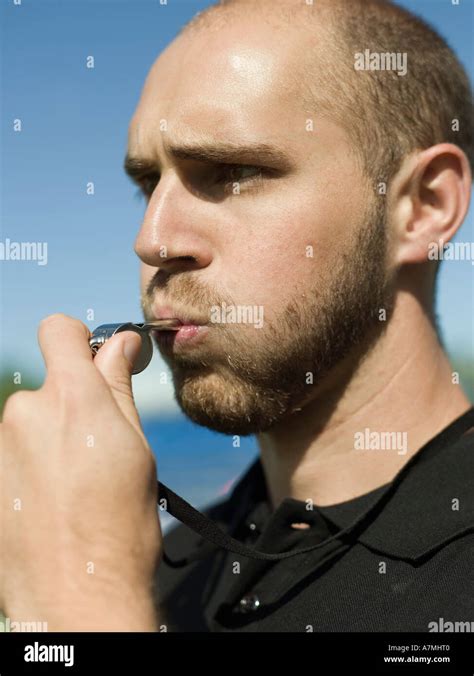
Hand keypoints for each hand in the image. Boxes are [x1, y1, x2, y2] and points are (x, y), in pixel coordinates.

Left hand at [0, 314, 161, 630]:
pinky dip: (37, 463)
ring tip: (79, 482)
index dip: (79, 338)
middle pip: (49, 383)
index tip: (97, 362)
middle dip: (74, 401)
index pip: (58, 329)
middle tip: (102, 444)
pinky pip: (17, 451)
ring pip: (33, 420)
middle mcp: (25, 413)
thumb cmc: (118, 526)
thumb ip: (120, 387)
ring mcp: (0, 447)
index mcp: (71, 399)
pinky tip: (56, 499)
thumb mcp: (135, 447)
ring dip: (55, 436)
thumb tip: (120, 345)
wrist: (76, 595)